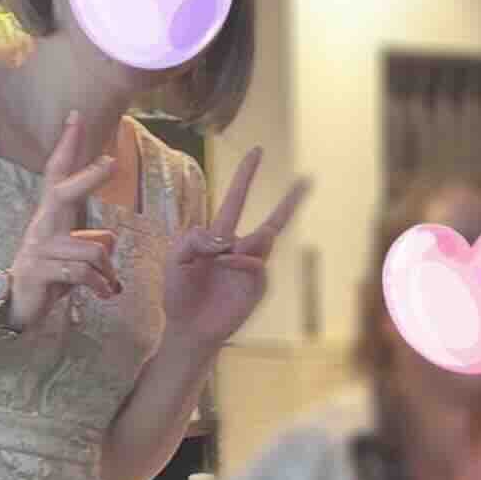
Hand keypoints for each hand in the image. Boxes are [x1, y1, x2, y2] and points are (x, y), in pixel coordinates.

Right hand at [6, 112, 120, 328]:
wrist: (16, 304)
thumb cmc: (49, 275)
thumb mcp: (72, 256)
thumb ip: (90, 242)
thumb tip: (110, 237)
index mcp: (52, 216)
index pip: (58, 174)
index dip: (68, 147)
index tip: (77, 118)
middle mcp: (43, 225)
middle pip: (65, 192)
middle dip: (90, 177)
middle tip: (112, 162)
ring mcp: (40, 248)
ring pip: (93, 250)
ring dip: (108, 271)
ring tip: (107, 285)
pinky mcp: (41, 271)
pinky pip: (84, 275)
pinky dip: (100, 286)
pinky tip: (102, 295)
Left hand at [159, 147, 312, 350]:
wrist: (187, 327)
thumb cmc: (179, 293)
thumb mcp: (174, 258)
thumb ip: (192, 239)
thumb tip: (223, 237)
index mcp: (219, 237)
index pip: (237, 200)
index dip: (246, 176)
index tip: (257, 152)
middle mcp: (240, 249)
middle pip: (273, 221)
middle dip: (290, 201)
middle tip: (307, 179)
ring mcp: (251, 268)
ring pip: (262, 240)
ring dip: (248, 239)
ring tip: (224, 255)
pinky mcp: (257, 287)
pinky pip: (256, 263)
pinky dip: (241, 258)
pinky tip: (224, 261)